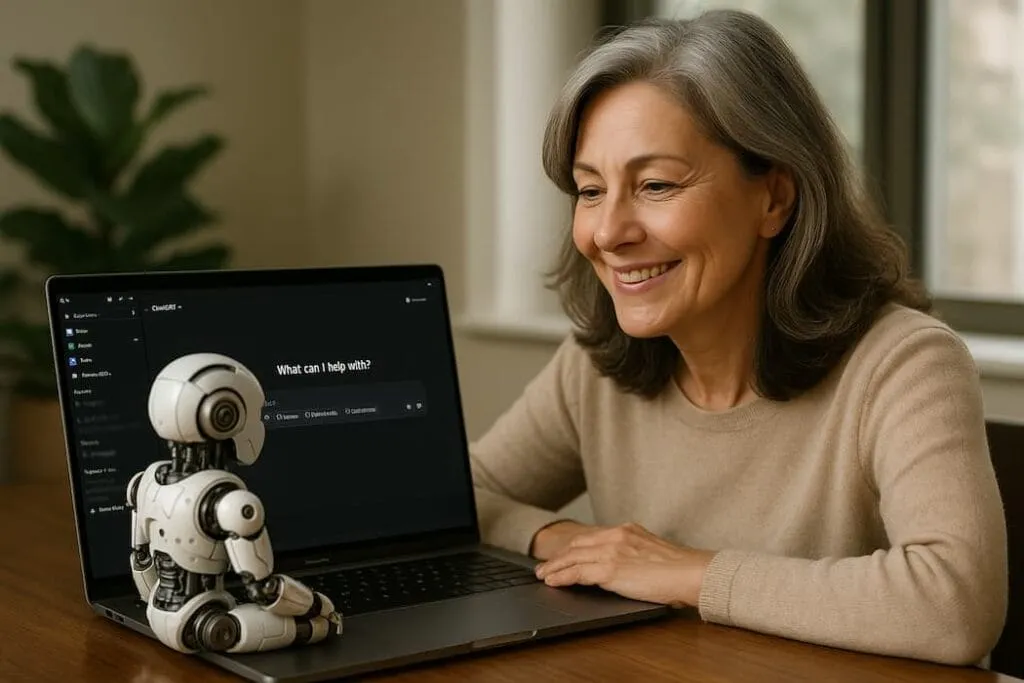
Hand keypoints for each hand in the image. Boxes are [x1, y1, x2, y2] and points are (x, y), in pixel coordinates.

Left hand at [534, 522, 715, 606]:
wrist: (692, 573)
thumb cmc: (680, 569)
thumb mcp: (653, 552)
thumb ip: (634, 553)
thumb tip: (624, 567)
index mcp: (627, 531)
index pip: (591, 537)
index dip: (573, 547)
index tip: (563, 554)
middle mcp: (616, 536)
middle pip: (577, 545)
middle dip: (559, 556)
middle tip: (545, 566)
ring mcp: (612, 551)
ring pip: (573, 557)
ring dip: (554, 567)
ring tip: (542, 575)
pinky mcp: (611, 569)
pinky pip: (578, 573)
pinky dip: (562, 577)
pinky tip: (553, 582)